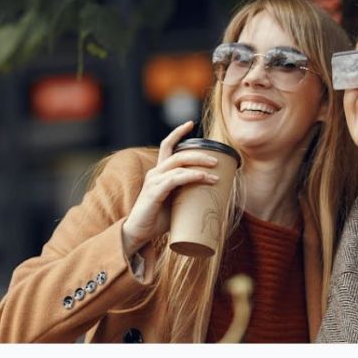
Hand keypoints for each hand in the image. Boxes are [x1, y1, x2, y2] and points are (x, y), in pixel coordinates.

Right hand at [122, 120, 220, 255]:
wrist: (139, 234)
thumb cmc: (158, 220)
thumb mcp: (177, 204)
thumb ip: (190, 196)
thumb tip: (217, 198)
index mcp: (159, 173)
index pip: (167, 146)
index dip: (177, 132)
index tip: (190, 123)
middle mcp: (155, 173)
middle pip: (178, 154)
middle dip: (199, 154)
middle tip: (217, 160)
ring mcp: (153, 182)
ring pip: (178, 164)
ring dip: (199, 165)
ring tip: (216, 170)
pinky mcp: (153, 192)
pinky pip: (175, 179)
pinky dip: (191, 176)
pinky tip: (203, 177)